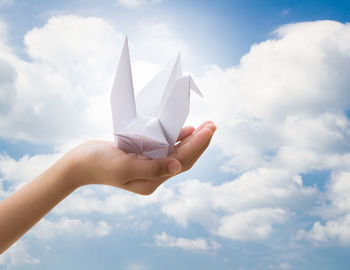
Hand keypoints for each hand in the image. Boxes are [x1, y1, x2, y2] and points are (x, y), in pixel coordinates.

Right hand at [64, 121, 215, 194]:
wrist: (79, 163)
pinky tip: (186, 130)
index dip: (198, 145)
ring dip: (192, 139)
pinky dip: (176, 139)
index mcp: (151, 182)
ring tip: (205, 125)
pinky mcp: (143, 157)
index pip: (181, 162)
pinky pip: (165, 148)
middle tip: (213, 124)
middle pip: (184, 158)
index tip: (209, 129)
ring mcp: (149, 167)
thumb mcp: (124, 166)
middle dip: (200, 142)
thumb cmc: (98, 163)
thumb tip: (178, 167)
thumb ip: (152, 168)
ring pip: (177, 153)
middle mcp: (154, 176)